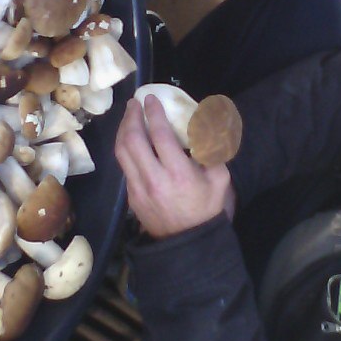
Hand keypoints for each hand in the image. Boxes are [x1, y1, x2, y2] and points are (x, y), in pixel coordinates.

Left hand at [116, 93, 235, 238]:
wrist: (188, 242)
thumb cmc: (206, 208)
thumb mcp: (219, 178)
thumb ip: (212, 149)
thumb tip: (205, 122)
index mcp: (178, 174)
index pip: (160, 136)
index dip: (154, 113)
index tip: (151, 98)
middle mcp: (154, 179)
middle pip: (133, 140)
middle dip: (132, 117)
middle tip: (135, 103)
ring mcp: (138, 189)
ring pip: (122, 152)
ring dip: (123, 130)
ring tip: (129, 116)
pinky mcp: (131, 197)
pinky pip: (124, 166)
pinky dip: (124, 147)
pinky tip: (130, 139)